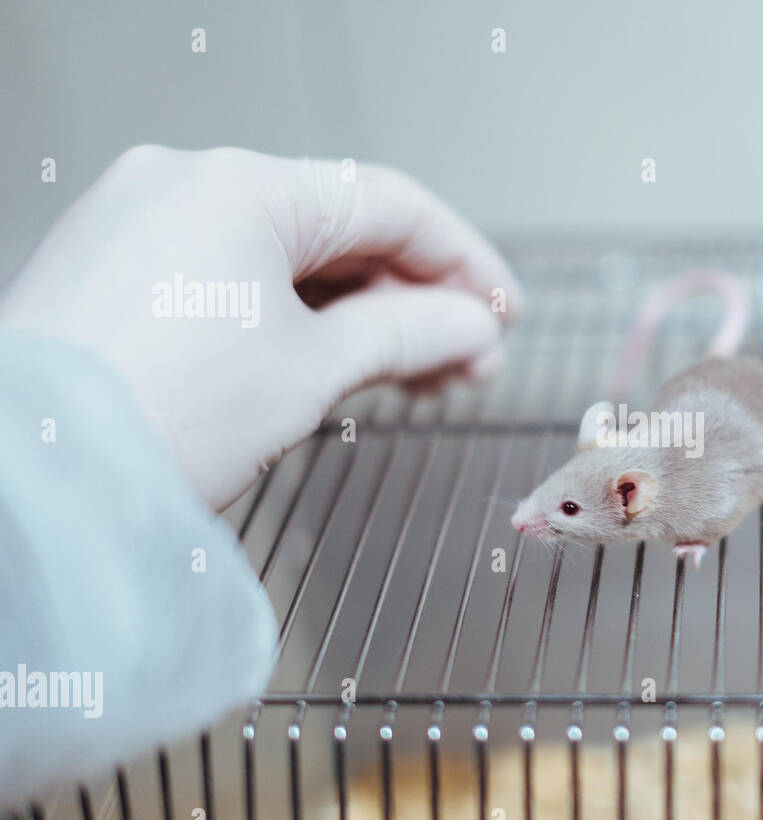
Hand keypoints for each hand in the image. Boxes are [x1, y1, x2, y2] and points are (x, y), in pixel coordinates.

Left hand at [0, 145, 521, 508]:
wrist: (29, 483)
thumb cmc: (153, 419)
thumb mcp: (311, 373)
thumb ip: (408, 333)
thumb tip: (473, 327)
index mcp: (239, 184)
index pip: (390, 203)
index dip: (464, 262)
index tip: (503, 311)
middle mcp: (184, 182)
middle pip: (339, 228)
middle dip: (413, 299)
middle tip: (464, 363)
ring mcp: (142, 219)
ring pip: (287, 256)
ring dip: (358, 314)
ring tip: (409, 377)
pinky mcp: (117, 267)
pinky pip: (233, 275)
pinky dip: (293, 317)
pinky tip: (335, 362)